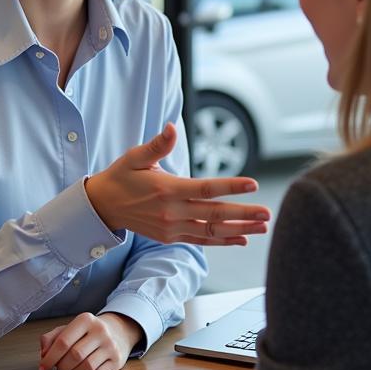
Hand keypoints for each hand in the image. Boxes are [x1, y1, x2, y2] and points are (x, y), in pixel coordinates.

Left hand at [38, 312, 142, 369]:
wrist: (117, 332)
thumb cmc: (86, 333)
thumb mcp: (68, 329)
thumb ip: (51, 338)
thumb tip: (44, 354)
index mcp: (85, 319)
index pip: (63, 341)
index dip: (50, 357)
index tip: (42, 367)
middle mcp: (100, 330)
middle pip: (74, 355)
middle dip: (61, 366)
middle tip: (58, 368)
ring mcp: (111, 345)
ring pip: (86, 366)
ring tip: (69, 369)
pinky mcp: (118, 360)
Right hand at [84, 122, 270, 244]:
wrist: (103, 206)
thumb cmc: (122, 176)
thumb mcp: (135, 157)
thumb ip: (157, 145)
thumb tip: (171, 128)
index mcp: (167, 189)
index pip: (206, 188)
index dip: (231, 186)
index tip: (252, 184)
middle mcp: (172, 212)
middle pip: (215, 213)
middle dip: (244, 214)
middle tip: (267, 213)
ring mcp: (172, 228)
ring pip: (212, 231)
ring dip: (239, 230)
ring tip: (262, 228)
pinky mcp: (171, 237)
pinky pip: (201, 241)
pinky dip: (222, 241)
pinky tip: (242, 240)